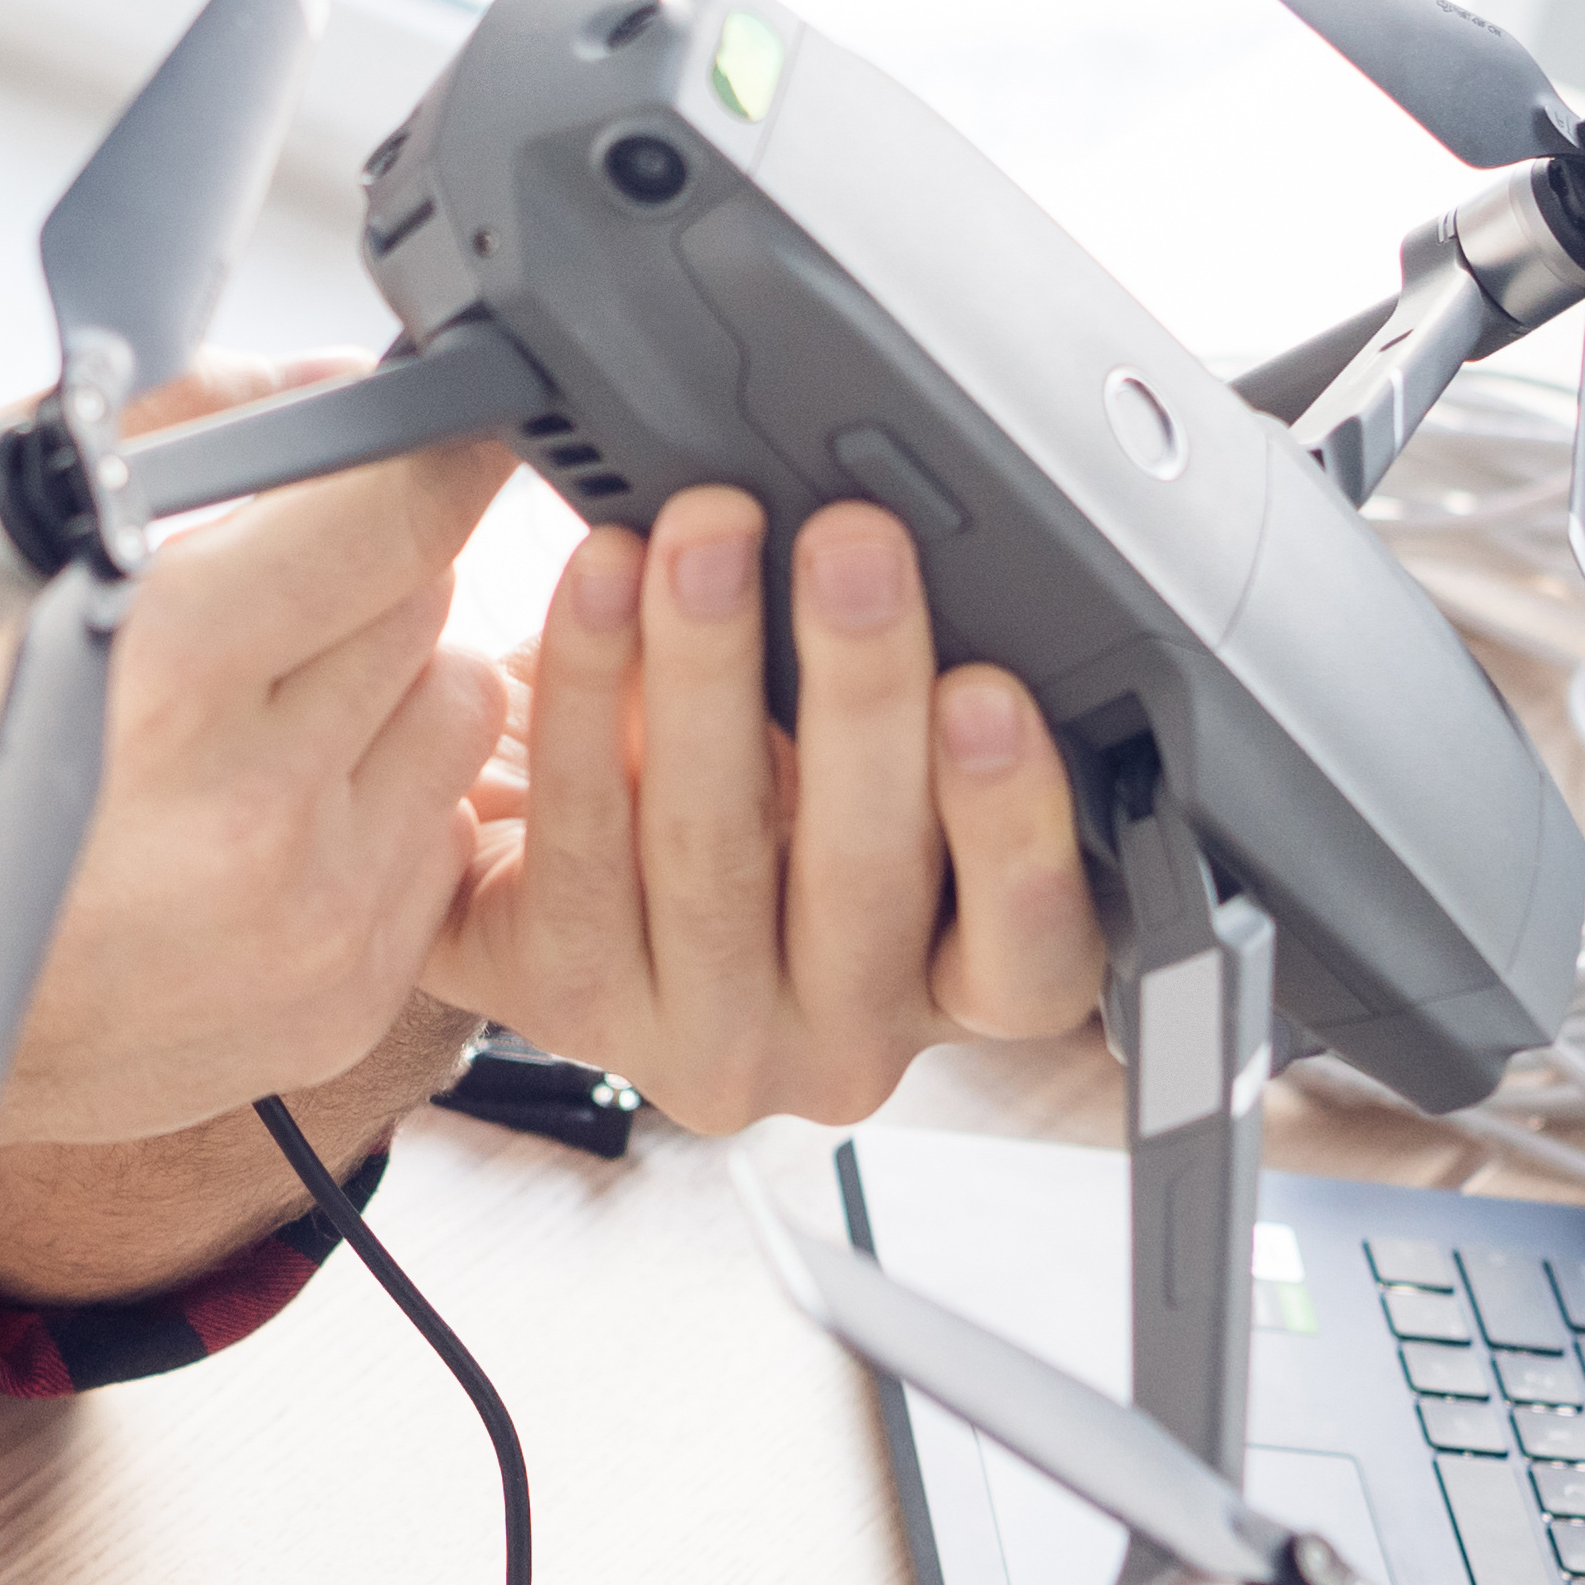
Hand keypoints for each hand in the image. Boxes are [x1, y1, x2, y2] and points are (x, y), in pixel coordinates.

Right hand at [0, 369, 513, 1198]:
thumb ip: (151, 431)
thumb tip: (317, 383)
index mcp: (164, 671)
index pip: (394, 516)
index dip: (427, 454)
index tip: (437, 436)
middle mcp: (254, 809)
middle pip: (428, 608)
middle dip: (364, 571)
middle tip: (272, 591)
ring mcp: (307, 925)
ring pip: (457, 722)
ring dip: (384, 689)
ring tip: (265, 707)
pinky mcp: (334, 1009)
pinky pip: (435, 846)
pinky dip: (372, 809)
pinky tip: (261, 816)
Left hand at [439, 490, 1102, 1134]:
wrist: (554, 842)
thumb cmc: (746, 788)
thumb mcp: (861, 760)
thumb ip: (903, 706)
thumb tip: (906, 569)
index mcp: (957, 986)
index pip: (1030, 951)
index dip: (1016, 830)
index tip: (986, 690)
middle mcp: (841, 1042)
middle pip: (865, 876)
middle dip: (859, 686)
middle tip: (849, 544)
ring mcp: (700, 1044)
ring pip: (712, 849)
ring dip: (709, 665)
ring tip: (707, 541)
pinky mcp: (567, 1001)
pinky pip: (579, 837)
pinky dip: (584, 688)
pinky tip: (600, 586)